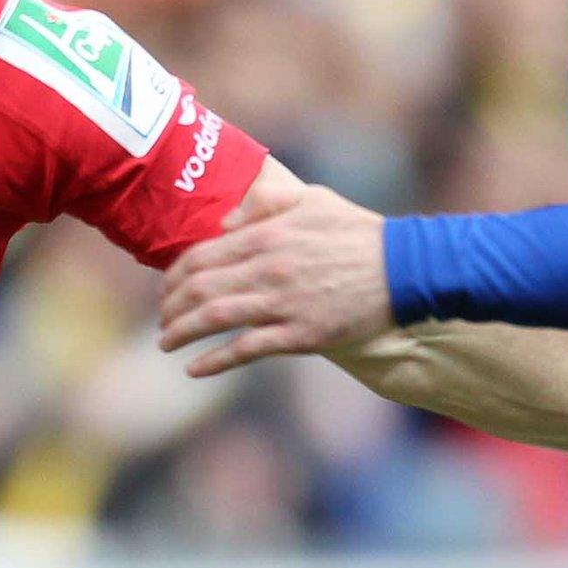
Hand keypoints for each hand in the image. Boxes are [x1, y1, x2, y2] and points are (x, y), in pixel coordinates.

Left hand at [159, 182, 391, 375]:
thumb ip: (264, 202)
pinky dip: (215, 361)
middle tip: (161, 319)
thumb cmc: (359, 232)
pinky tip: (194, 369)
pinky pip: (247, 349)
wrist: (405, 270)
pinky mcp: (301, 334)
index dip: (173, 275)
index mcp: (265, 235)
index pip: (200, 256)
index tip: (164, 288)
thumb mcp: (311, 199)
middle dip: (171, 306)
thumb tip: (222, 222)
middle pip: (200, 288)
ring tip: (165, 342)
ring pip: (215, 318)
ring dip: (182, 332)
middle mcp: (267, 268)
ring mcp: (283, 303)